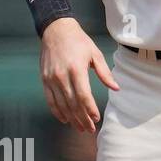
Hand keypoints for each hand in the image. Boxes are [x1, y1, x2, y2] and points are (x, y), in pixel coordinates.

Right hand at [39, 18, 117, 132]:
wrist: (56, 31)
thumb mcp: (95, 54)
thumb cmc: (79, 42)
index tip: (96, 118)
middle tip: (90, 129)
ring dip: (71, 118)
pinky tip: (65, 119)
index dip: (90, 109)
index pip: (83, 95)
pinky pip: (50, 100)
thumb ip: (105, 73)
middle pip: (72, 103)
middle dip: (81, 118)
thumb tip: (116, 88)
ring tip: (80, 127)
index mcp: (76, 69)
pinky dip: (57, 111)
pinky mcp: (44, 80)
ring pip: (61, 104)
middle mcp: (62, 76)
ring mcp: (51, 79)